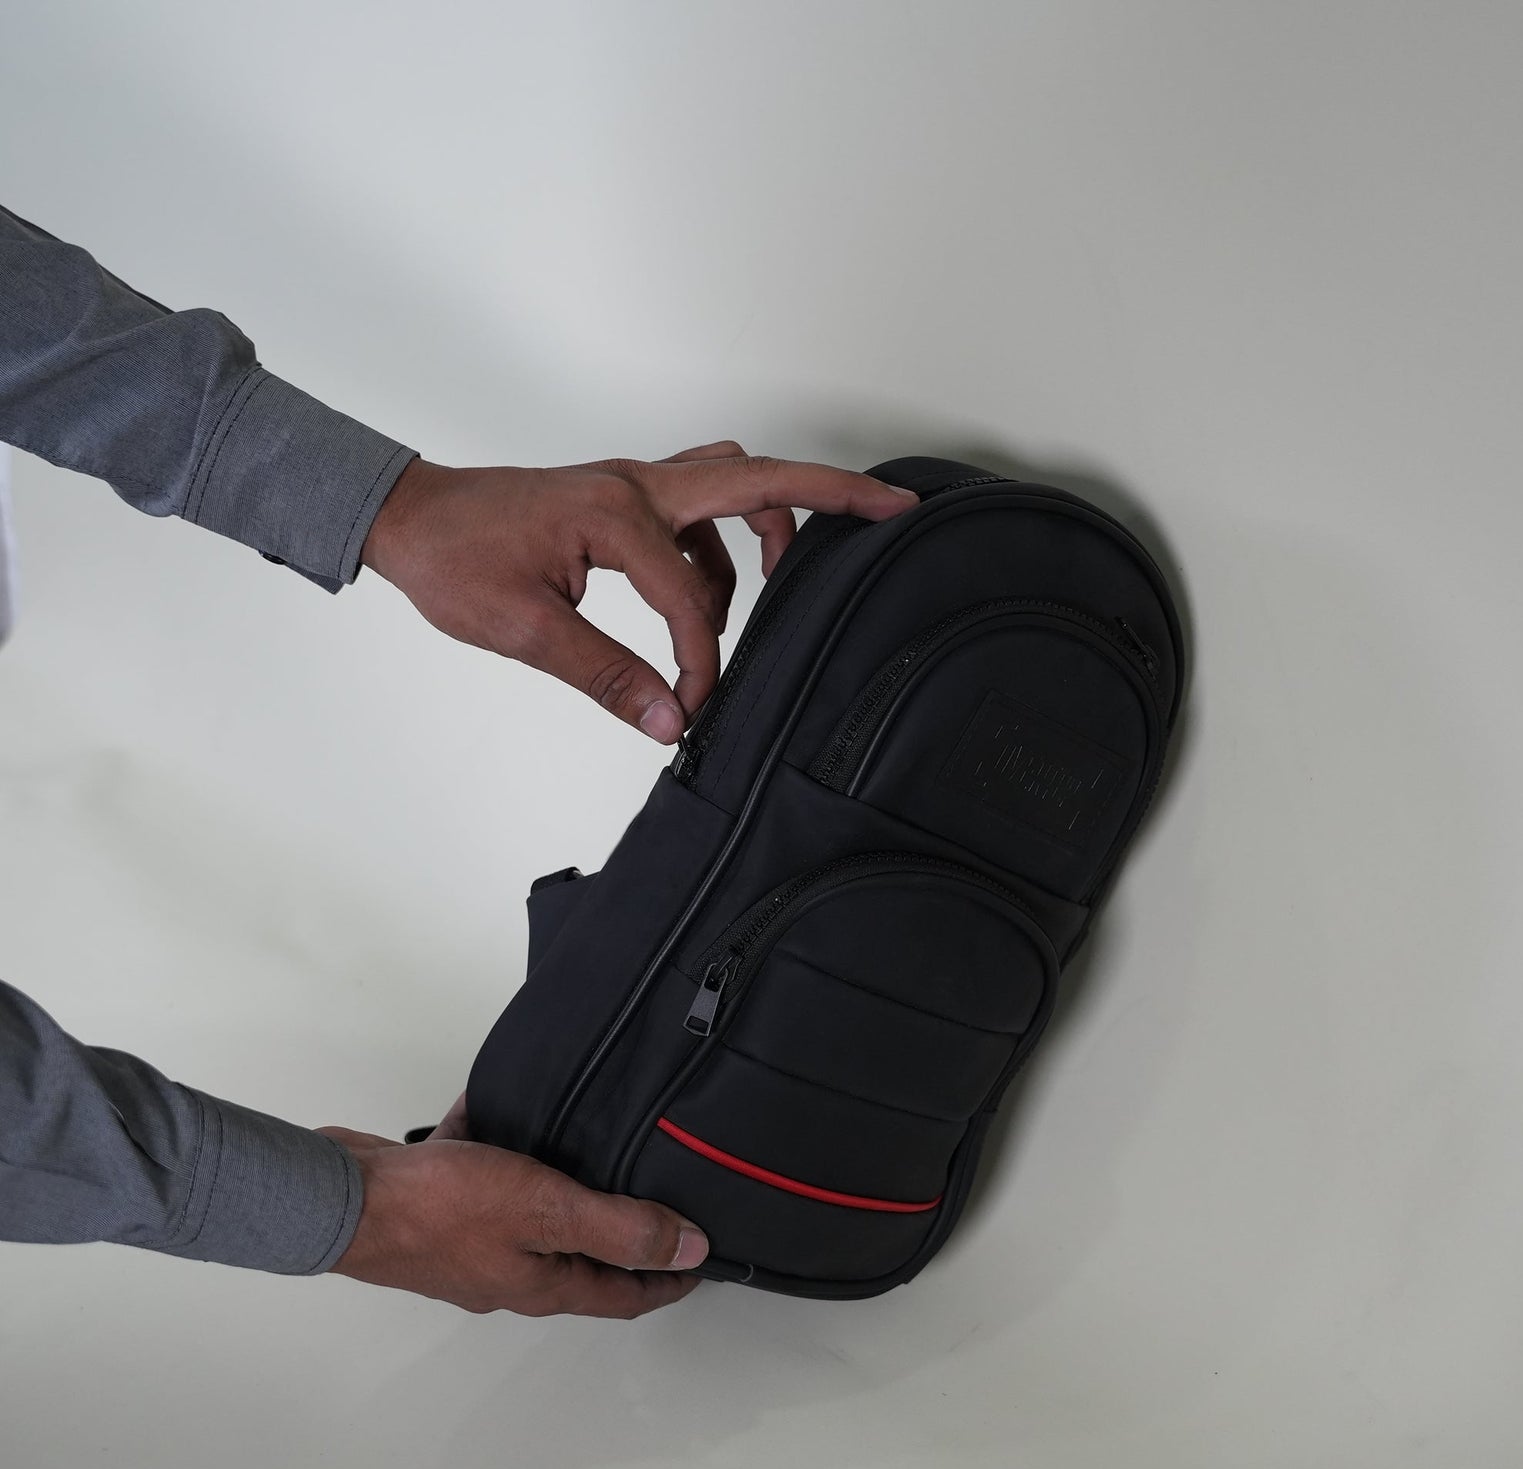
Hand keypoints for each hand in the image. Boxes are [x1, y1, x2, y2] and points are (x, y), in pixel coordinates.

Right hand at [321, 1094, 706, 1318]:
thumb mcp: (546, 1211)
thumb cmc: (437, 1209)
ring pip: (531, 1213)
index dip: (670, 1279)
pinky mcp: (437, 1206)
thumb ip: (620, 1228)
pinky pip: (482, 1169)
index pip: (624, 1293)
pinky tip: (507, 1103)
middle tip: (661, 1200)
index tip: (707, 1262)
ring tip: (593, 1143)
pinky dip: (500, 1140)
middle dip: (623, 1233)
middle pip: (581, 1256)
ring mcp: (469, 1242)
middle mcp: (508, 1272)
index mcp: (541, 1283)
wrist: (336, 1196)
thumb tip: (692, 1249)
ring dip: (561, 1183)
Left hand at [360, 441, 917, 742]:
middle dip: (834, 494)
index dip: (701, 658)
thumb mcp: (523, 630)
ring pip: (734, 487)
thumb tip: (666, 719)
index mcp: (614, 512)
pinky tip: (711, 598)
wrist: (410, 518)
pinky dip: (724, 549)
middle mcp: (635, 484)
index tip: (695, 704)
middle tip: (896, 508)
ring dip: (773, 526)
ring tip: (791, 583)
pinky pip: (701, 511)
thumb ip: (605, 675)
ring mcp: (634, 484)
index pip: (689, 595)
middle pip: (759, 479)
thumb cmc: (454, 559)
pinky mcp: (627, 498)